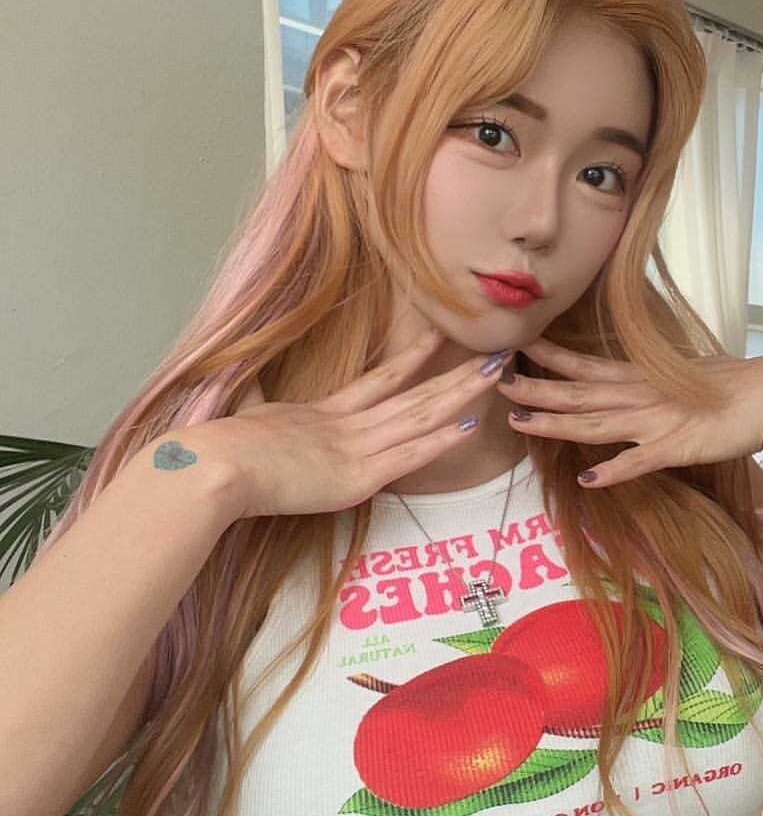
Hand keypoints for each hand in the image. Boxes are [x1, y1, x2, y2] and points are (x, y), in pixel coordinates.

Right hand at [167, 331, 511, 518]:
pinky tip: (471, 425)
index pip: (380, 380)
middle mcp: (347, 426)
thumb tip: (242, 384)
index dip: (412, 359)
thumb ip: (252, 403)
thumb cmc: (218, 449)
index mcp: (321, 413)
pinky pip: (409, 455)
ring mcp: (355, 449)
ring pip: (421, 417)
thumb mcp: (240, 419)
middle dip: (456, 374)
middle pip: (414, 394)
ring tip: (497, 375)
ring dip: (461, 396)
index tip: (439, 338)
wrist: (213, 466)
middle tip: (494, 353)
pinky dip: (441, 441)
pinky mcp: (357, 477)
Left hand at [495, 339, 762, 487]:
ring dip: (556, 425)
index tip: (516, 350)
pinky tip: (588, 480)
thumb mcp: (683, 377)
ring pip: (596, 423)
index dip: (549, 360)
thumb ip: (652, 384)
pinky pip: (640, 461)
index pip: (585, 367)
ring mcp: (657, 421)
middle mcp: (641, 396)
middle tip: (496, 382)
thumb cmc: (735, 386)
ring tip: (520, 425)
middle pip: (578, 393)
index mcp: (642, 378)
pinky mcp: (678, 446)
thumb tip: (634, 387)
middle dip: (535, 389)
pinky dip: (614, 471)